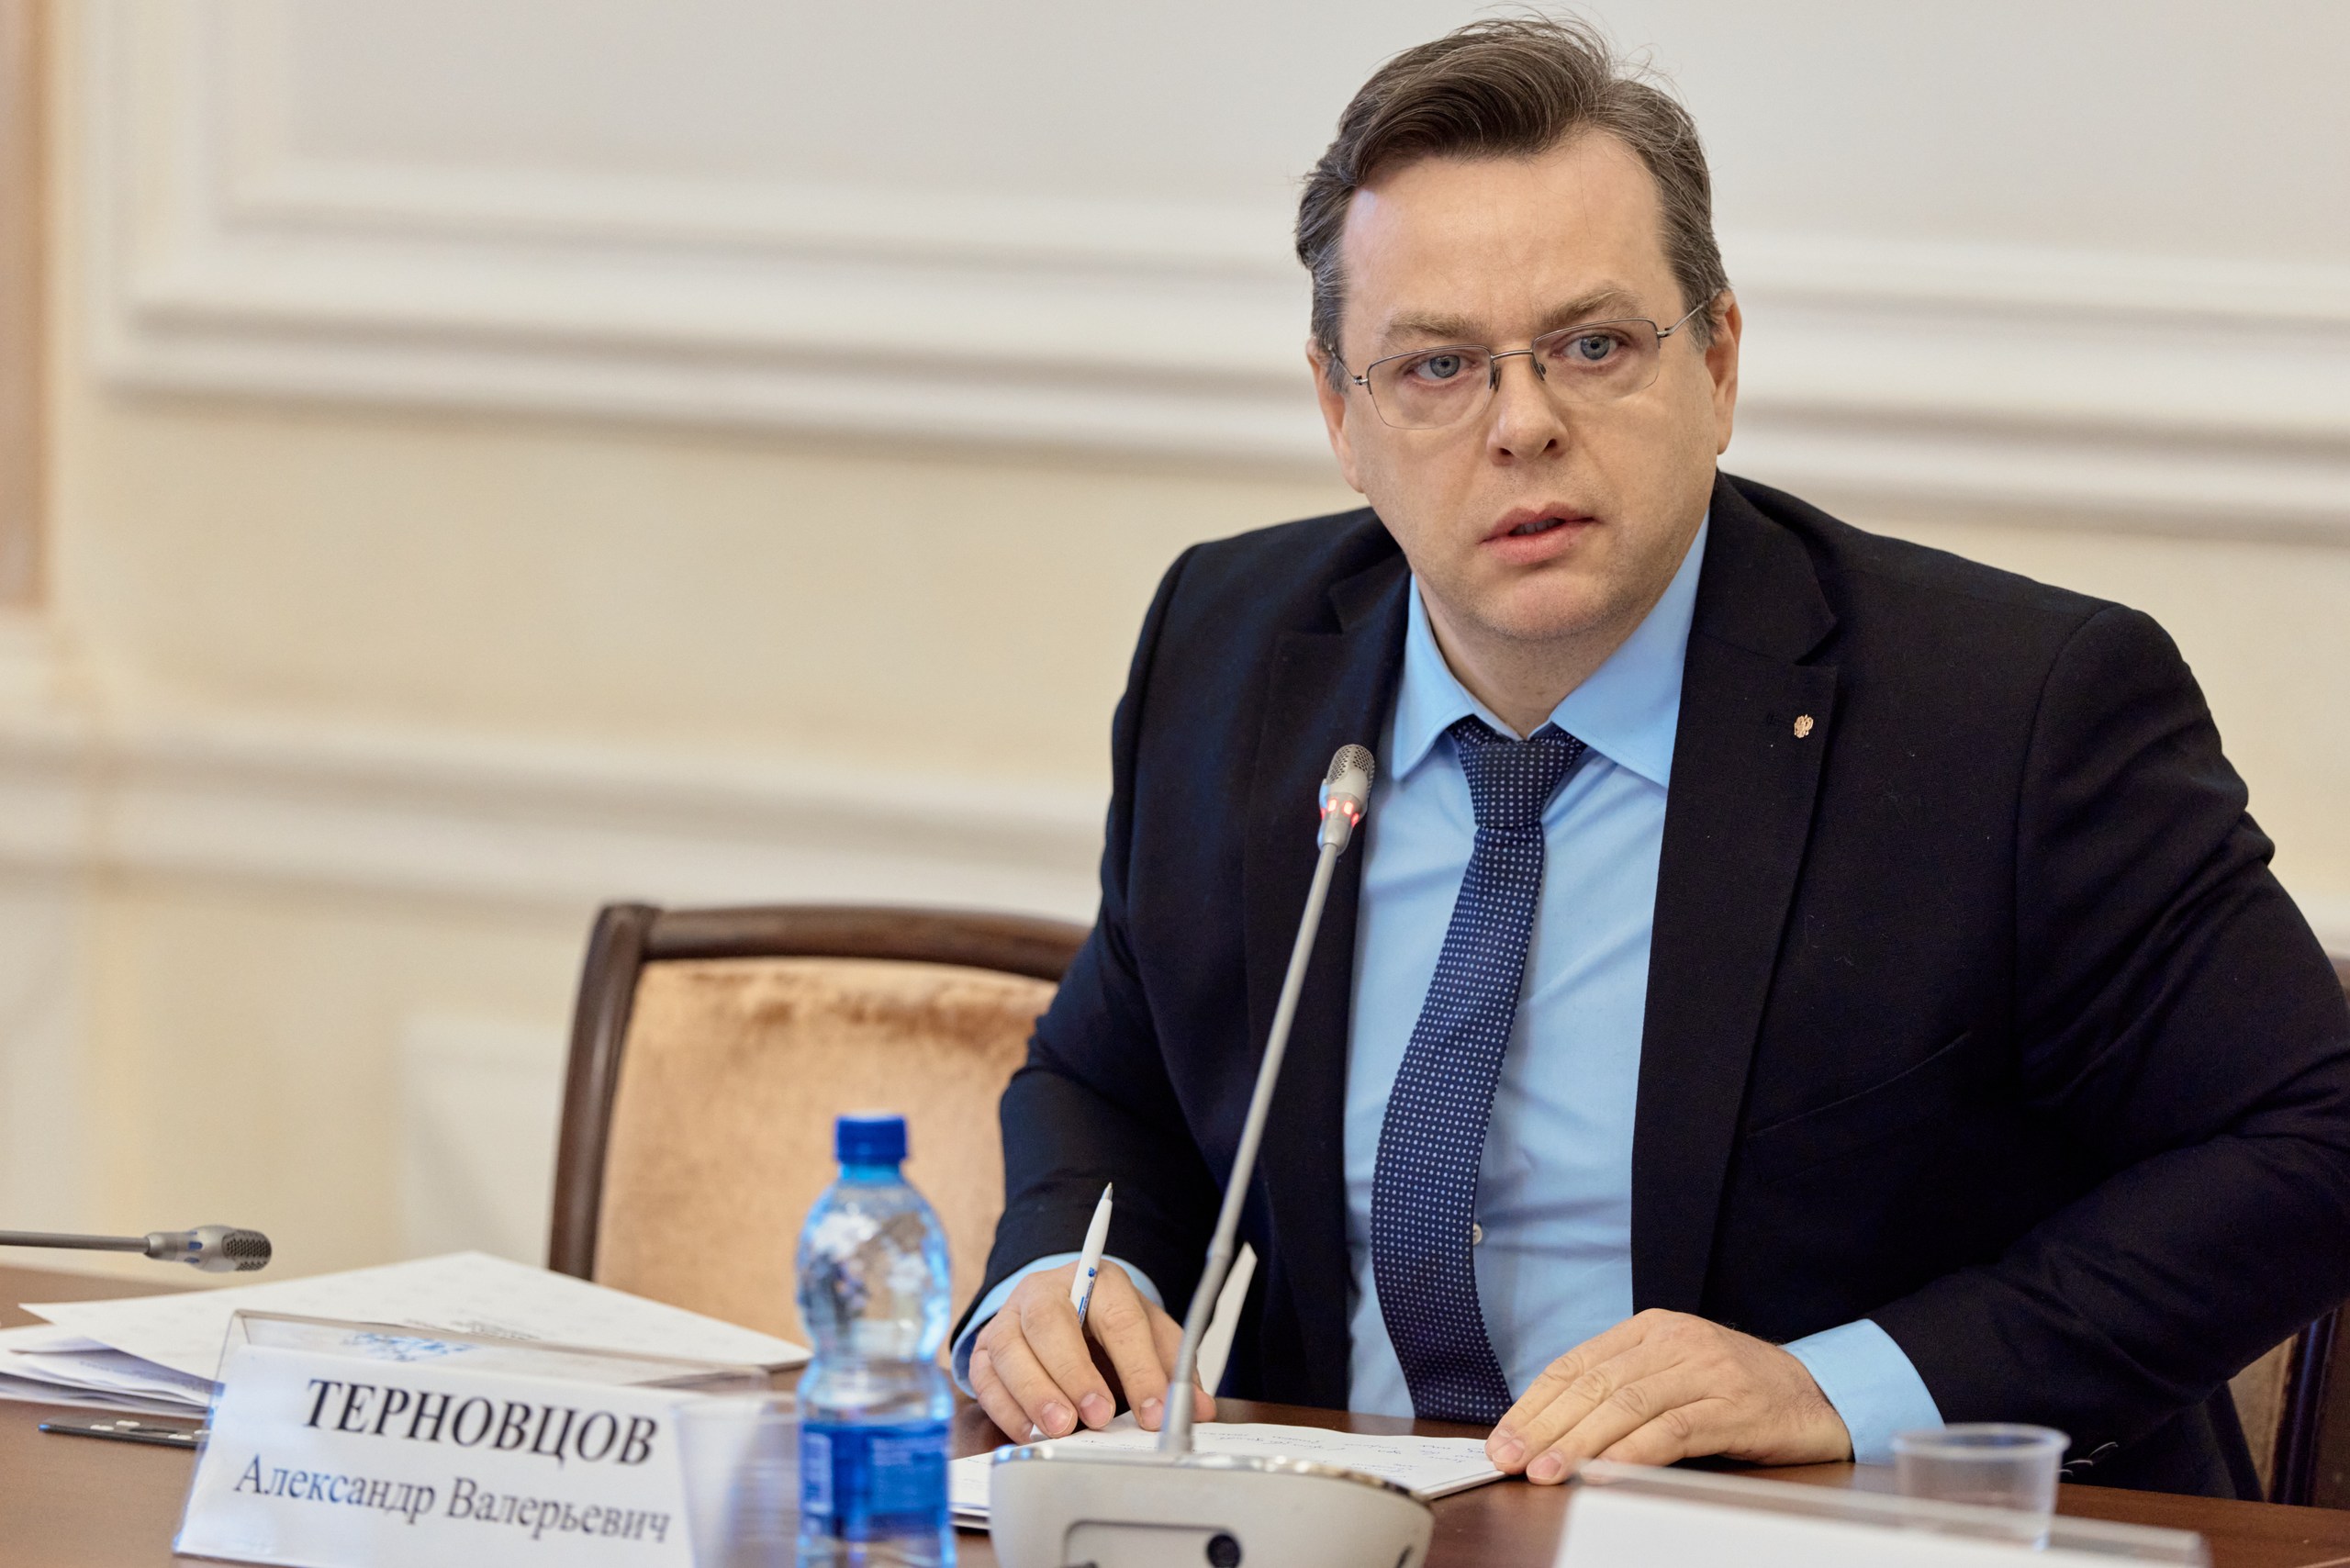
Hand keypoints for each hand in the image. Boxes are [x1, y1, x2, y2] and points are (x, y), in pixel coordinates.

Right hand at [967, 1261, 1214, 1442]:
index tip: (1154, 1410)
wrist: (1064, 1306)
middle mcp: (1047, 1290)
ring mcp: (1011, 1316)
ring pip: (1011, 1348)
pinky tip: (1030, 1431)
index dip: (1139, 1367)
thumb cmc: (1108, 1322)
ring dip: (1035, 1393)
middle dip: (1074, 1373)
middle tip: (1098, 1416)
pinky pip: (986, 1376)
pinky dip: (1006, 1408)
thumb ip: (1174, 1367)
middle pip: (1050, 1322)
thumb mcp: (1150, 1333)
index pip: (1120, 1319)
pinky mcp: (986, 1346)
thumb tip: (1197, 1408)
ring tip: (1061, 1428)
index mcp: (1099, 1280)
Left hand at [1485, 1309, 1850, 1481]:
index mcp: (1649, 1328)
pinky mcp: (1733, 1406)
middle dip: (1545, 1426)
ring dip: (1580, 1442)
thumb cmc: (1736, 1390)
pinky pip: (1674, 1429)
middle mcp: (1674, 1340)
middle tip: (1511, 1459)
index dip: (1533, 1404)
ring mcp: (1705, 1370)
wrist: (1819, 1393)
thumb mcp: (1673, 1374)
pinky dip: (1635, 1452)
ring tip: (1548, 1471)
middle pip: (1594, 1385)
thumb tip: (1550, 1431)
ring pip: (1627, 1405)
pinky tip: (1606, 1472)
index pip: (1575, 1365)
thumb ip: (1622, 1390)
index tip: (1503, 1439)